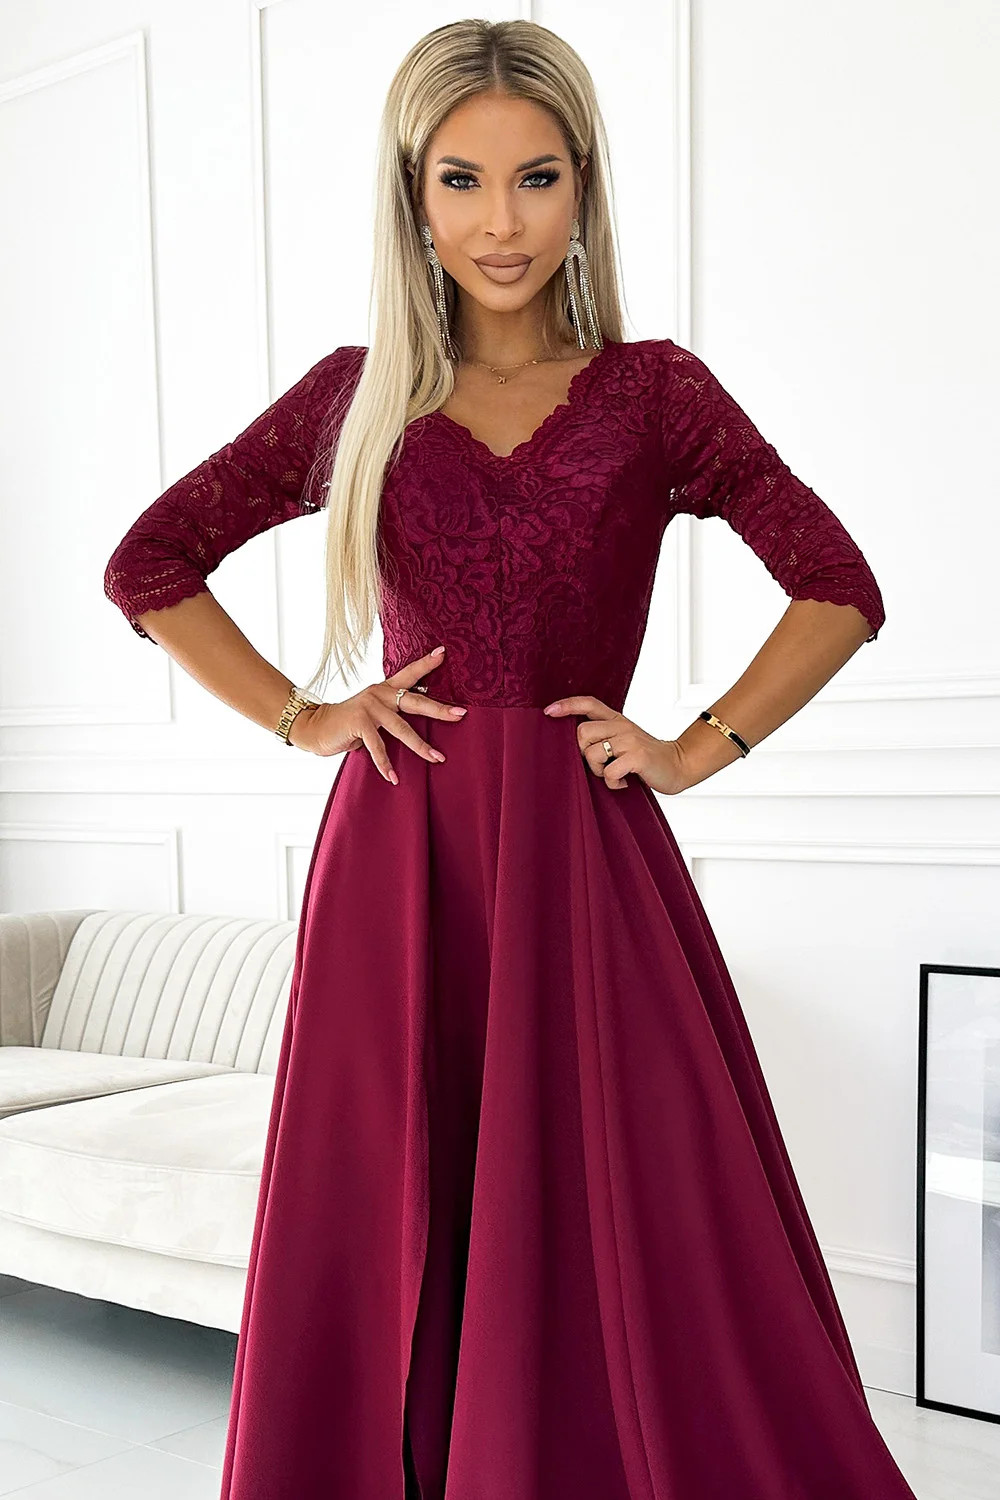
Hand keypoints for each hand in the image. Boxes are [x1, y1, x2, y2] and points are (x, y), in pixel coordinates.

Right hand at [289, 647, 465, 781]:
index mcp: (384, 690)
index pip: (409, 674)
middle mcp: (379, 694)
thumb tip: (417, 729)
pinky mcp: (359, 723)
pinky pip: (378, 747)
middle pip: (415, 701)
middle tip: (461, 714)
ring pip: (402, 728)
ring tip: (437, 758)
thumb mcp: (372, 714)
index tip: (443, 653)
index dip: (426, 664)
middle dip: (439, 709)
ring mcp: (369, 707)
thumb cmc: (348, 724)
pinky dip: (386, 764)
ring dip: (421, 746)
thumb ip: (391, 715)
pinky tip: (393, 777)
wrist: (315, 728)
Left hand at [542, 695, 689, 793]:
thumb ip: (604, 736)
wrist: (678, 765)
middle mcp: (622, 726)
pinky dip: (612, 783)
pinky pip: (609, 772)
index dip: (567, 705)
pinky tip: (623, 783)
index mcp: (617, 720)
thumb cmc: (645, 758)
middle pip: (582, 732)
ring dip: (598, 772)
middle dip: (583, 754)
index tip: (548, 711)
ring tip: (613, 775)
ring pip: (592, 754)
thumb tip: (574, 745)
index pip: (589, 703)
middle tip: (599, 765)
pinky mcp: (638, 757)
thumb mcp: (625, 740)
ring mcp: (631, 740)